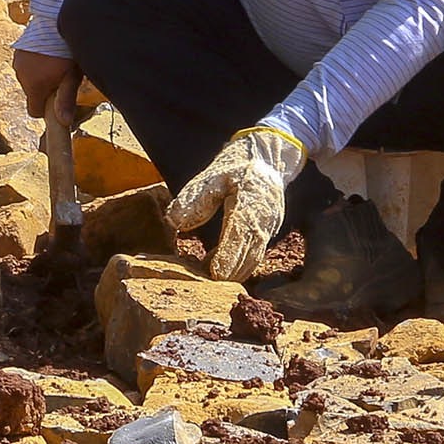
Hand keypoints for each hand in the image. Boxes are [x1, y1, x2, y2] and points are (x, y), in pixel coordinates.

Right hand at [13, 45, 74, 115]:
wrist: (57, 21)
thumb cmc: (67, 51)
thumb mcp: (72, 77)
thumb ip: (66, 100)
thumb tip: (65, 122)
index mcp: (34, 87)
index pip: (34, 112)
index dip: (47, 109)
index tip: (57, 98)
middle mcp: (21, 76)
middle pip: (32, 94)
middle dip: (43, 90)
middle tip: (60, 76)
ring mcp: (18, 61)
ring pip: (27, 79)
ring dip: (37, 76)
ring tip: (54, 62)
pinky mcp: (18, 49)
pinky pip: (24, 64)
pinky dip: (33, 63)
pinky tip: (47, 52)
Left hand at [165, 126, 307, 281]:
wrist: (267, 160)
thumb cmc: (235, 167)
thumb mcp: (211, 176)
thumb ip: (195, 199)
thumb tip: (175, 222)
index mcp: (250, 200)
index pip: (240, 232)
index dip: (228, 255)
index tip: (214, 272)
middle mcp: (264, 217)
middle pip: (250, 252)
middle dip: (230, 271)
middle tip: (206, 284)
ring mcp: (269, 227)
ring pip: (254, 258)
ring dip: (234, 271)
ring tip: (208, 278)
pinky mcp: (267, 233)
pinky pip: (255, 255)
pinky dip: (239, 266)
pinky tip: (218, 268)